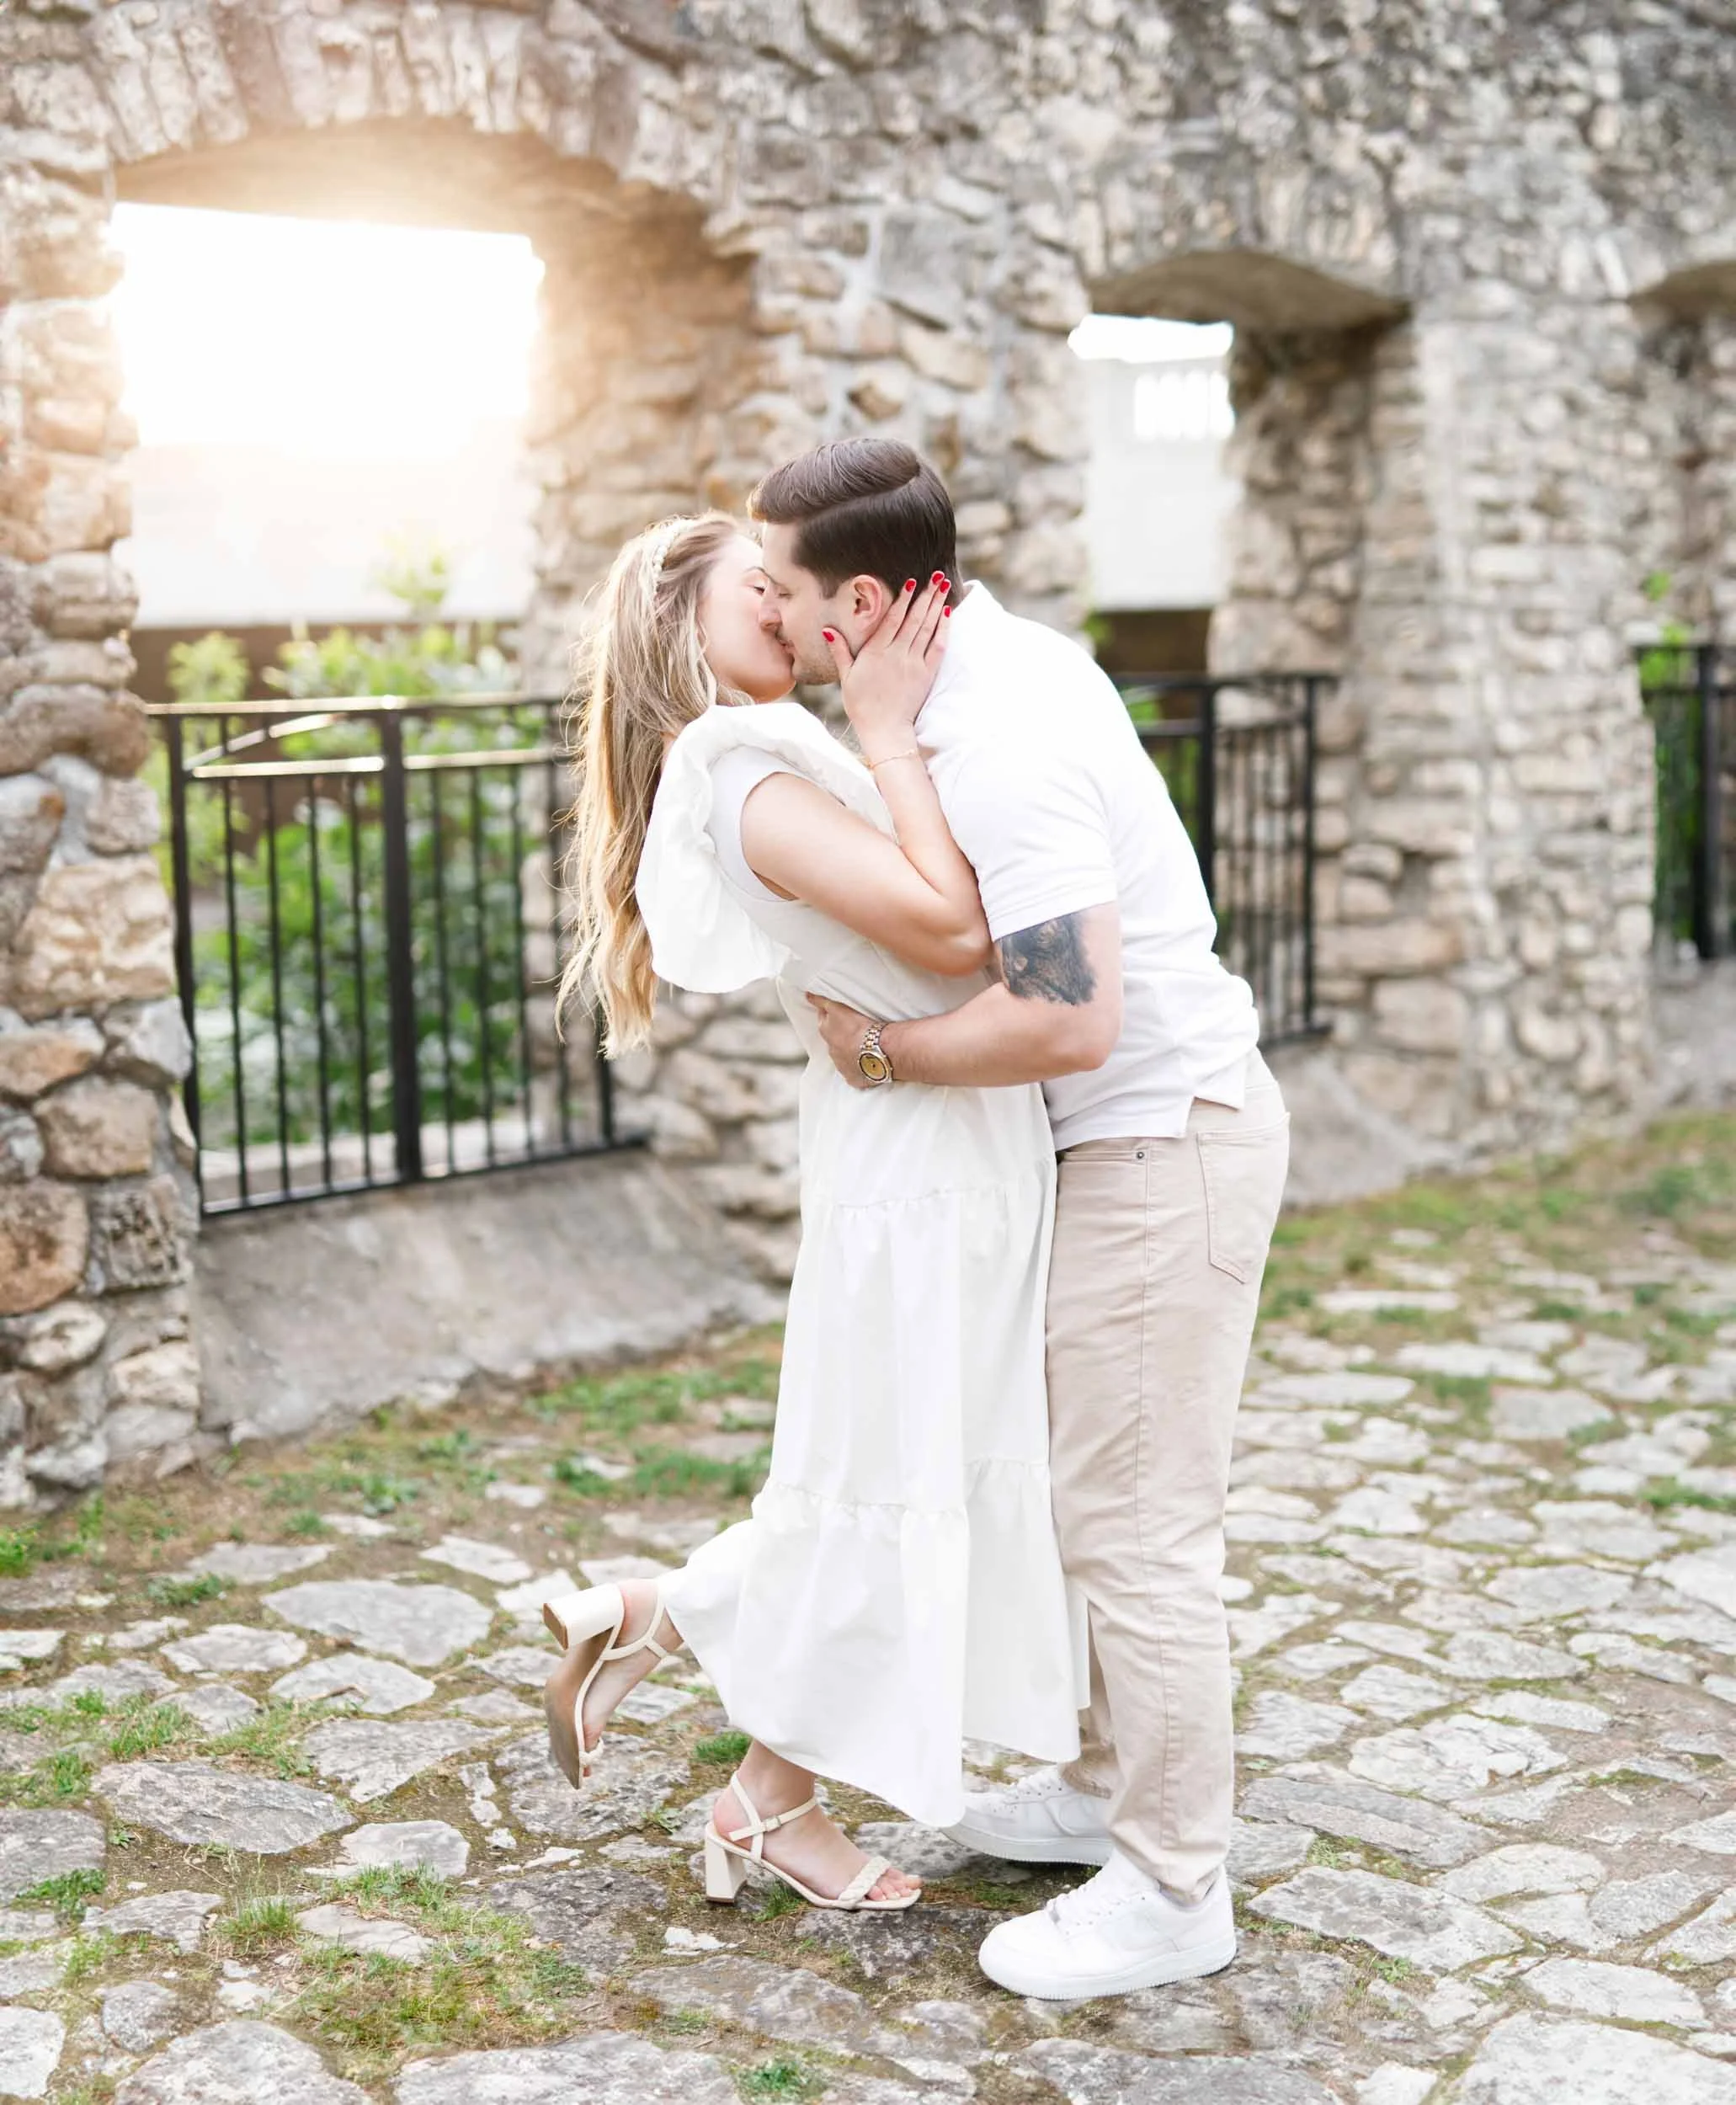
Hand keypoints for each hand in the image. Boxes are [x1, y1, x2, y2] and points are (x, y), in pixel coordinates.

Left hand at [806, 993, 880, 1088]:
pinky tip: (867, 1063)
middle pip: (832, 1039)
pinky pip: (853, 1072)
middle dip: (839, 1035)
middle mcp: (830, 1049)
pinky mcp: (852, 1077)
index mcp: (826, 1031)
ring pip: (842, 1056)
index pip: (823, 1018)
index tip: (835, 1012)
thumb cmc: (858, 1027)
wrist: (876, 1050)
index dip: (829, 1014)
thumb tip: (807, 995)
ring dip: (849, 1052)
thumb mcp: (838, 1009)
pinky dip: (858, 1068)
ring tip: (864, 1047)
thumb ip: (822, 1002)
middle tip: (852, 1029)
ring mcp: (841, 1065)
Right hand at [822, 574, 949, 762]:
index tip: (911, 581)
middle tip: (935, 576)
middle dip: (925, 596)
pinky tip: (946, 615)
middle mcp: (896, 655)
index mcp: (875, 653)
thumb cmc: (862, 705)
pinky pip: (937, 648)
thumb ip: (840, 651)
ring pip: (927, 629)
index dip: (903, 599)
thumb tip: (827, 630)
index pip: (892, 619)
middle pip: (914, 619)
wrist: (884, 730)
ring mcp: (914, 664)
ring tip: (943, 587)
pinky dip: (943, 630)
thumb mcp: (846, 678)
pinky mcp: (926, 675)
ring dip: (936, 607)